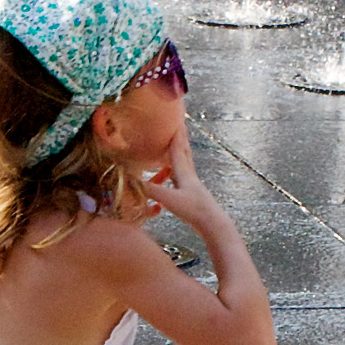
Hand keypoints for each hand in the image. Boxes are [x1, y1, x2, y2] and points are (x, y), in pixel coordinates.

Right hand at [138, 121, 228, 236]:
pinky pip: (182, 176)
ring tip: (174, 146)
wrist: (213, 224)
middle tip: (179, 126)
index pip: (178, 149)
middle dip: (181, 139)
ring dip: (179, 153)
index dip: (176, 135)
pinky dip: (176, 170)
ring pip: (184, 164)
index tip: (176, 120)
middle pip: (184, 152)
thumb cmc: (194, 210)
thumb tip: (131, 180)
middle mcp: (189, 175)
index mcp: (184, 172)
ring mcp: (192, 184)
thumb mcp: (169, 199)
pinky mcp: (192, 194)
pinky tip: (173, 175)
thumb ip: (150, 189)